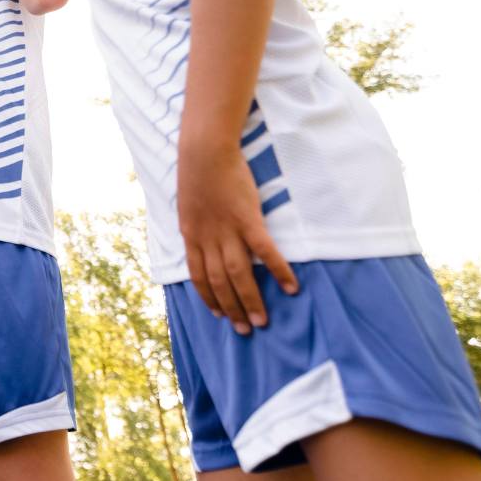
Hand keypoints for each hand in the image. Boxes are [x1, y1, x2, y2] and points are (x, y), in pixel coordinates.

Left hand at [177, 142, 299, 334]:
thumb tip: (203, 241)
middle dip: (231, 308)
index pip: (198, 276)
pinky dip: (278, 270)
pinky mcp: (248, 219)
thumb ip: (196, 227)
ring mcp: (227, 229)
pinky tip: (291, 287)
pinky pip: (265, 251)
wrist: (204, 151)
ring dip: (250, 300)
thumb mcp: (188, 206)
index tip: (218, 315)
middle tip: (246, 330)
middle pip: (219, 281)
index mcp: (191, 235)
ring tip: (262, 320)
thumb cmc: (197, 174)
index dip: (208, 297)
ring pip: (239, 274)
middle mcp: (207, 238)